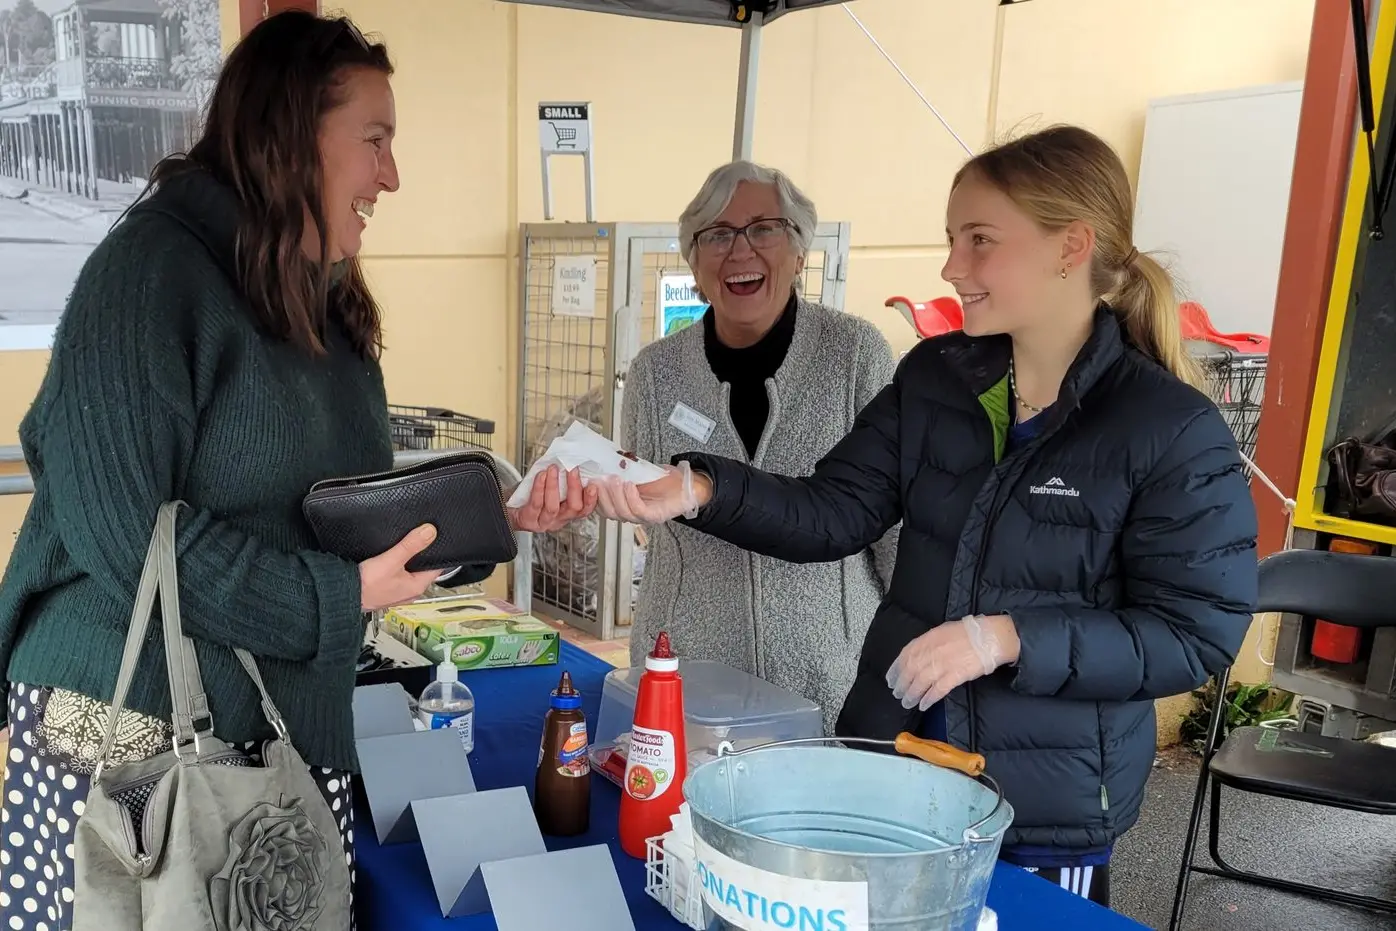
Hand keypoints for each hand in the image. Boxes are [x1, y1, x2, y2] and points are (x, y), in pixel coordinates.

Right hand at [359, 524, 441, 611]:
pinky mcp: (386, 589)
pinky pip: (398, 574)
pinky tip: (392, 556)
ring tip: (407, 544)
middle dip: (422, 553)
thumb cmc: (366, 586)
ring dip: (409, 558)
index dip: (438, 550)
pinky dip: (397, 564)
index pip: (437, 566)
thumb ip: (411, 545)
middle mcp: (410, 591)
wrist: (342, 596)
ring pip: (410, 570)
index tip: (438, 537)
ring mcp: (398, 591)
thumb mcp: (391, 560)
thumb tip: (430, 532)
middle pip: (423, 567)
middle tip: (421, 536)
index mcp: (417, 586)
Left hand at [507, 465, 597, 532]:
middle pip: (573, 509)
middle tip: (573, 470)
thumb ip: (563, 481)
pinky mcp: (529, 520)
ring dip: (554, 485)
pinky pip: (536, 503)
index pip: (584, 510)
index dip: (591, 500)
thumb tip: (571, 461)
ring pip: (554, 506)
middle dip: (574, 487)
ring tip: (553, 469)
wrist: (507, 507)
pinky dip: (539, 488)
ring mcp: (543, 522)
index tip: (593, 485)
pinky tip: (541, 476)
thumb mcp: (551, 489)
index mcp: (567, 514)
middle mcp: (557, 521)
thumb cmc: (530, 496)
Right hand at [594, 461, 710, 523]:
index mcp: (622, 505)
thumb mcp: (635, 473)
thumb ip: (619, 471)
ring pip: (622, 512)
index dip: (592, 497)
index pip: (601, 507)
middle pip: (609, 512)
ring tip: (614, 479)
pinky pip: (638, 511)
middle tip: (598, 480)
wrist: (686, 485)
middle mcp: (631, 514)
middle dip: (601, 496)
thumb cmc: (662, 480)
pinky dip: (631, 498)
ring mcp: (643, 517)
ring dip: (615, 495)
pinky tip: (629, 485)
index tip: (585, 483)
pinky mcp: (655, 516)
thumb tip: (599, 460)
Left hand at [887, 614, 1020, 710]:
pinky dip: (929, 698)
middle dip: (902, 684)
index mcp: (928, 638)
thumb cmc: (969, 632)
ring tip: (908, 702)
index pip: (906, 655)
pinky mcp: (955, 675)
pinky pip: (938, 690)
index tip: (890, 678)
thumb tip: (917, 655)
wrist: (991, 637)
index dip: (896, 669)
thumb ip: (929, 643)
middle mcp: (932, 651)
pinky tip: (924, 705)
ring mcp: (943, 663)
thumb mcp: (944, 630)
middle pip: (910, 670)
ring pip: (920, 682)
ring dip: (912, 694)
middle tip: (897, 694)